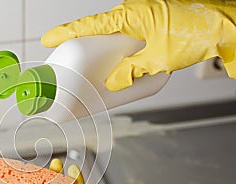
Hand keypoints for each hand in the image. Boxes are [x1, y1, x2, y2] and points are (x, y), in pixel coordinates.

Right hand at [41, 0, 235, 90]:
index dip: (66, 33)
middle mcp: (131, 15)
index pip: (89, 25)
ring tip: (91, 70)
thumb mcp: (160, 58)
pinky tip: (116, 66)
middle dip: (80, 46)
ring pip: (110, 38)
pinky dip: (116, 53)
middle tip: (68, 62)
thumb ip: (132, 72)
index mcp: (129, 16)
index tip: (49, 40)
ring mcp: (139, 20)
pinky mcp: (147, 27)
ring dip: (100, 53)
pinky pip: (123, 40)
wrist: (223, 25)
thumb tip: (112, 84)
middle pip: (96, 31)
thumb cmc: (196, 31)